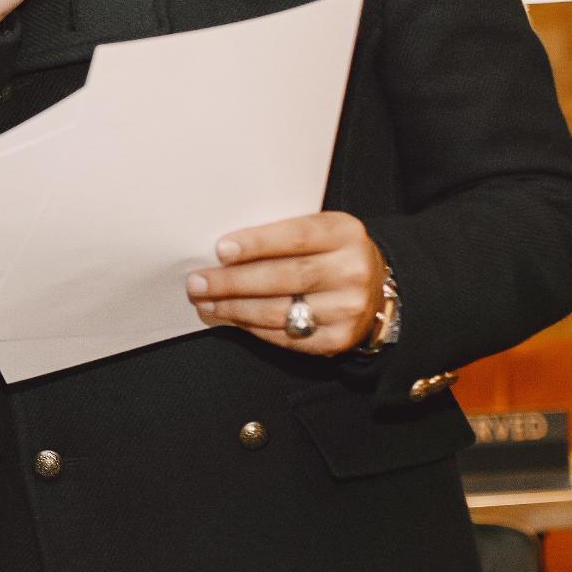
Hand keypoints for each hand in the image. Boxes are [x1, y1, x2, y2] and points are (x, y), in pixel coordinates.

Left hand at [186, 211, 386, 355]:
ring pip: (279, 311)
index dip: (257, 243)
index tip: (221, 250)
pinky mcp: (338, 339)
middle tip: (198, 282)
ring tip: (206, 301)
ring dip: (235, 308)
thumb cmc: (330, 253)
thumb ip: (282, 236)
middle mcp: (352, 271)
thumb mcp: (319, 232)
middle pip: (283, 277)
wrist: (374, 289)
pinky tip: (232, 317)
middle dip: (233, 281)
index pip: (297, 236)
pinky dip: (253, 328)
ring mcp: (348, 308)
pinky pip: (286, 337)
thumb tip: (223, 251)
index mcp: (345, 233)